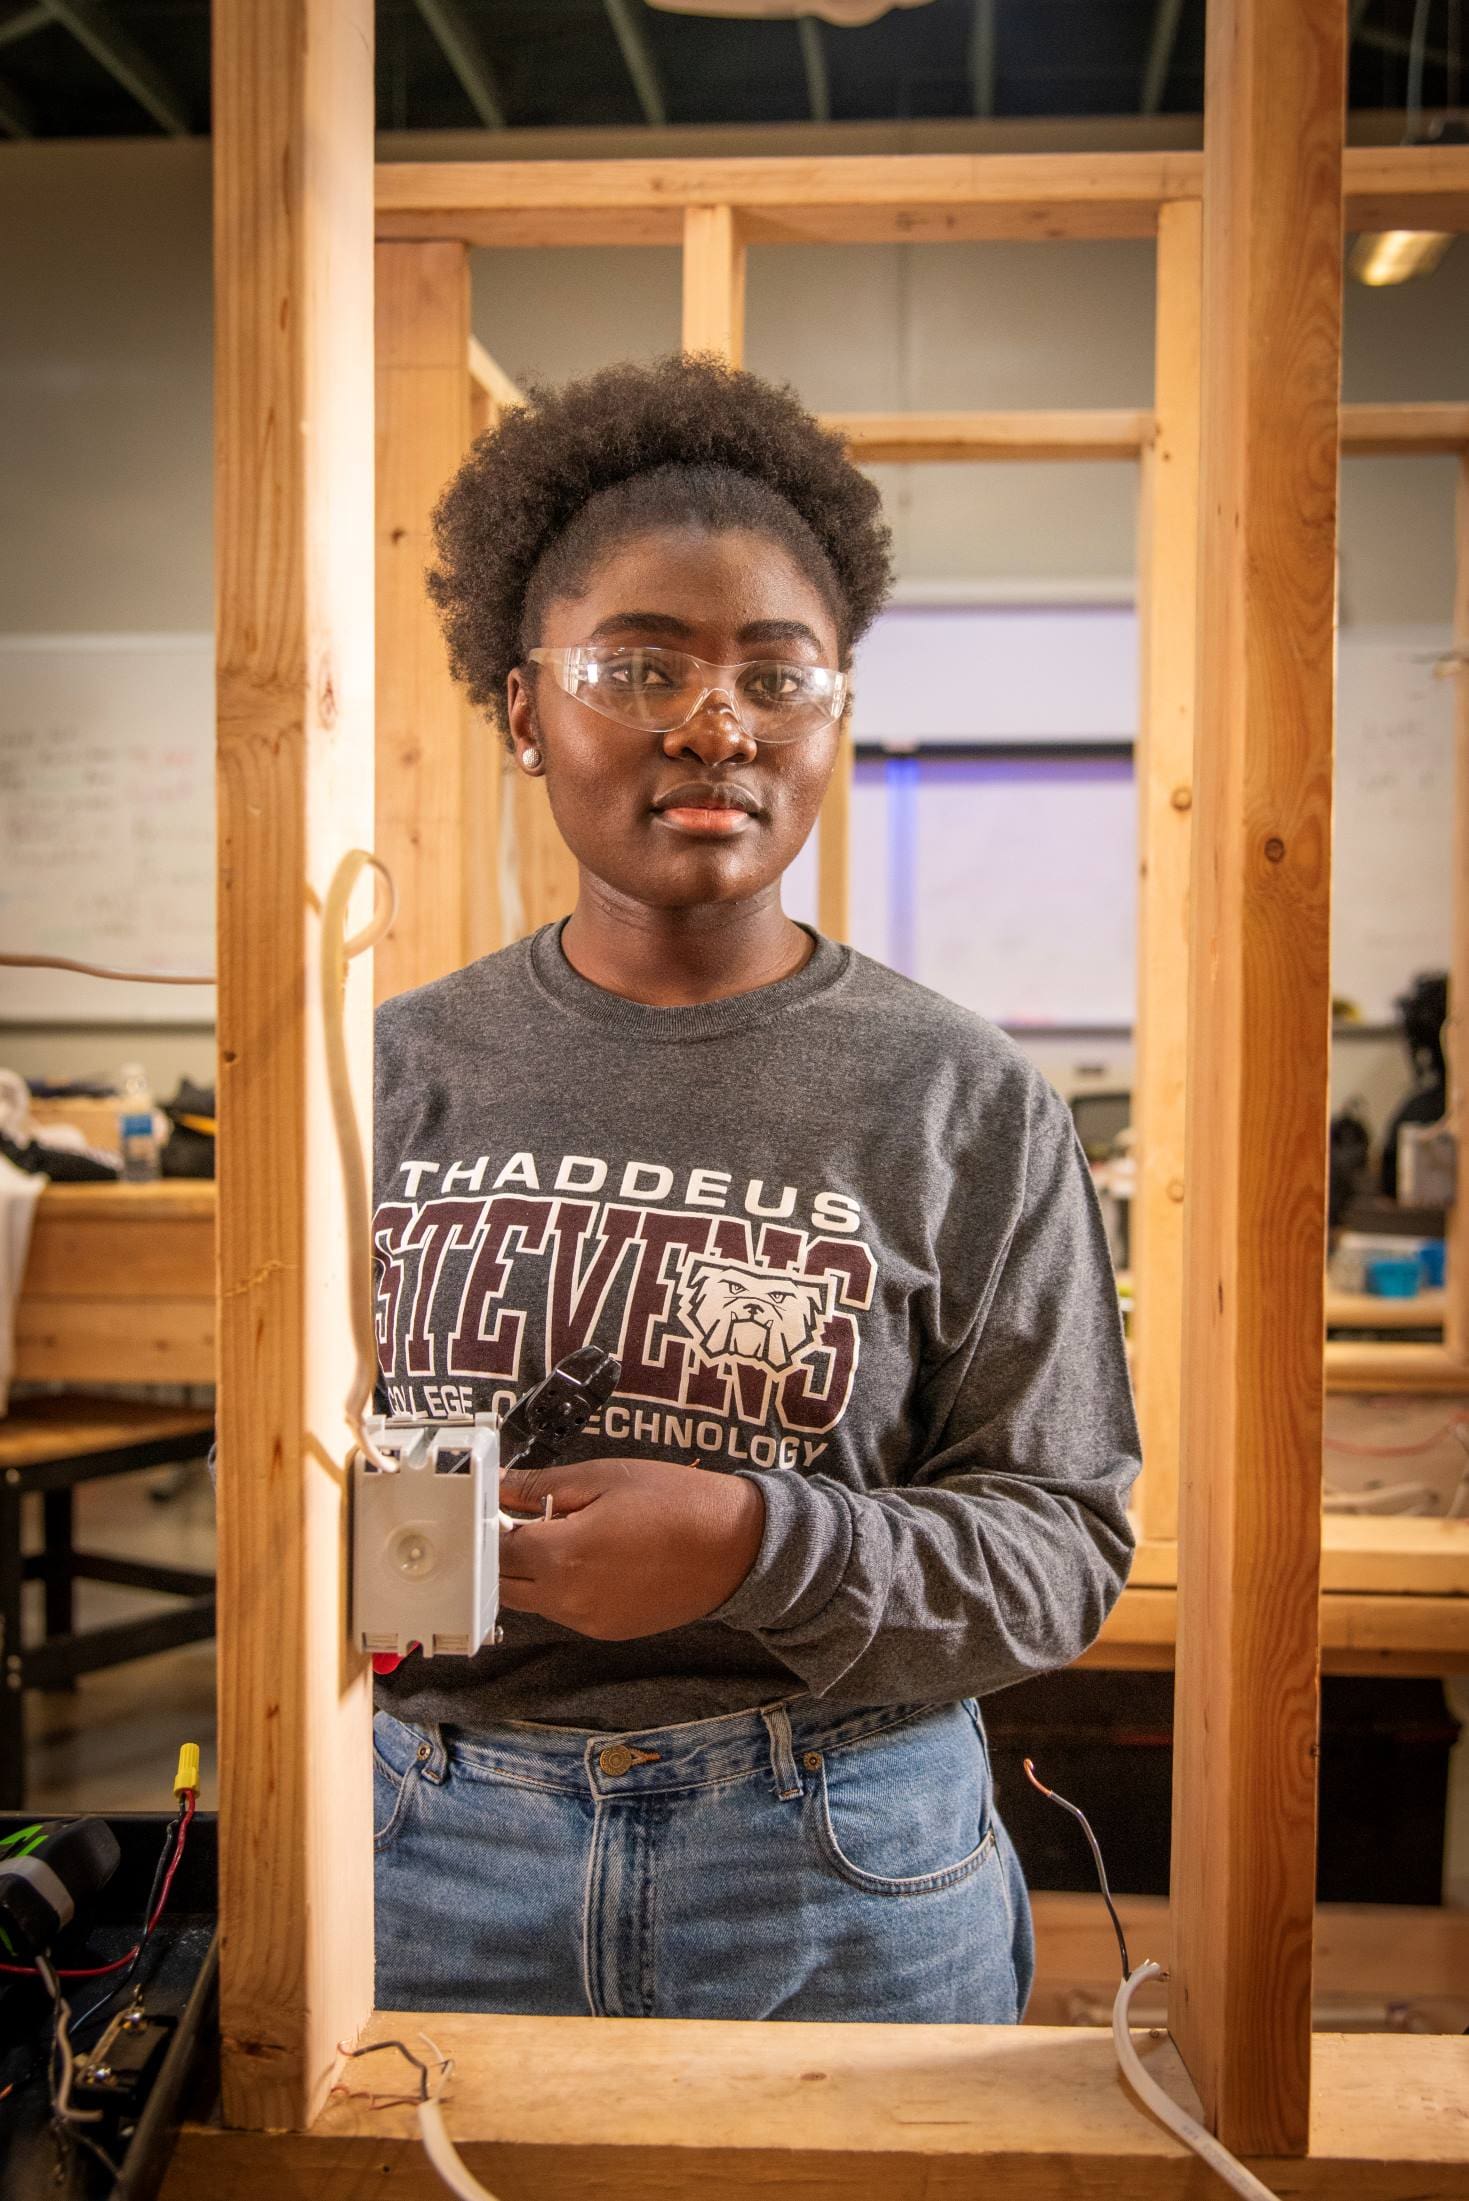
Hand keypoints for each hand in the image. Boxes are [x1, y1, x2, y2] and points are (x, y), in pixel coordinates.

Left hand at [497, 1457, 765, 1641]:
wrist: (735, 1547)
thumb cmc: (674, 1501)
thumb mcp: (604, 1476)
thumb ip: (541, 1486)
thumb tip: (498, 1487)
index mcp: (562, 1555)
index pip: (495, 1549)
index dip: (487, 1526)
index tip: (490, 1505)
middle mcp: (568, 1599)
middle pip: (504, 1584)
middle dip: (502, 1553)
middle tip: (520, 1518)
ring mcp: (588, 1622)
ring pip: (533, 1601)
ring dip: (531, 1572)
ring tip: (562, 1533)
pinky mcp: (608, 1631)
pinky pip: (564, 1612)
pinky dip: (562, 1588)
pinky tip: (590, 1559)